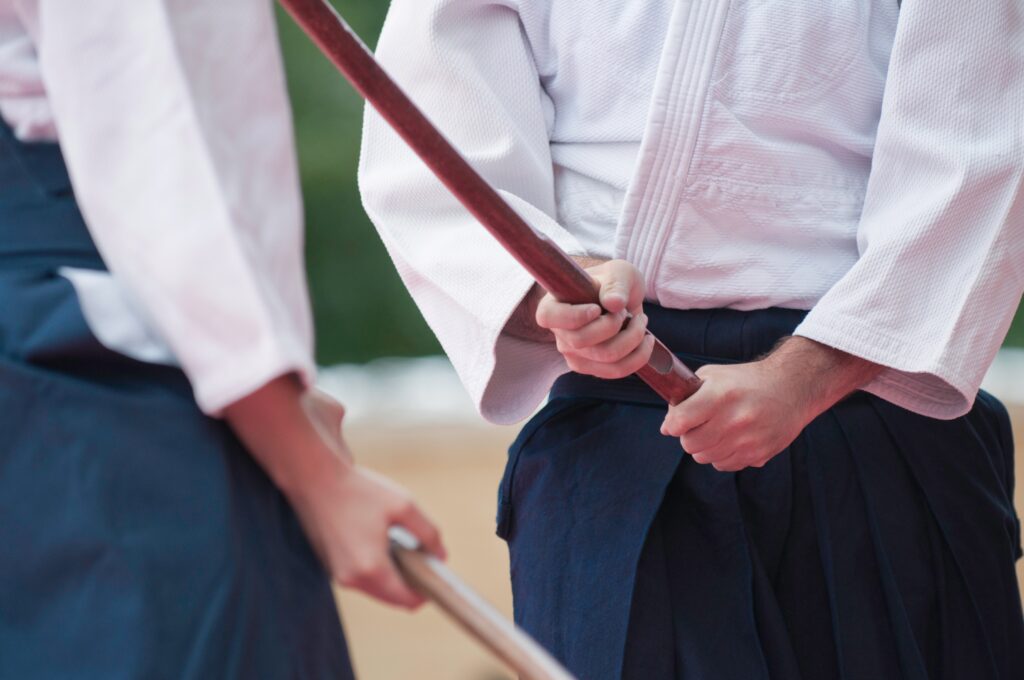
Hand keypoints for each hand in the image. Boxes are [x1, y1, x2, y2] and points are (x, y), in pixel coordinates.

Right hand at [289, 457, 445, 608]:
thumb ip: (428, 534)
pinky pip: (360, 579)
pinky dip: (374, 569)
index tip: (435, 573)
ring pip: (376, 590)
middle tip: (420, 556)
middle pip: (392, 599)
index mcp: (371, 568)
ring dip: (391, 577)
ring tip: (399, 545)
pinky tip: (379, 543)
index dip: (426, 592)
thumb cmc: (360, 490)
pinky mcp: (329, 567)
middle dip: (410, 584)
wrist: (313, 479)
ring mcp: (337, 575)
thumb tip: (441, 556)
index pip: (407, 601)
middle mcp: (352, 579)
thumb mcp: (404, 506)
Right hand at [534, 258, 653, 378]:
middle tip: (625, 310)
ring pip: (605, 357)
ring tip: (641, 321)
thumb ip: (615, 284)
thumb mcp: (618, 272)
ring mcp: (574, 355)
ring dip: (632, 338)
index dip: (573, 316)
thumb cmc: (613, 283)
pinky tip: (645, 339)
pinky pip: (617, 370)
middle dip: (613, 325)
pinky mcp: (593, 368)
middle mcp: (560, 334)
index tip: (597, 308)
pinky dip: (638, 356)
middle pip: (581, 340)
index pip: (549, 317)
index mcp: (553, 306)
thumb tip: (613, 303)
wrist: (622, 301)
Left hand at [660, 337, 880, 470]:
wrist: (791, 388)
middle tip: (698, 426)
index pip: (680, 421)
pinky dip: (722, 456)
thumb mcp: (714, 376)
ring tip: (716, 431)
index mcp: (720, 395)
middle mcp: (734, 419)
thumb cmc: (746, 380)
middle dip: (688, 436)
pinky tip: (731, 440)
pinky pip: (724, 465)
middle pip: (690, 444)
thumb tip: (668, 426)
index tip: (675, 423)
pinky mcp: (759, 454)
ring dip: (705, 447)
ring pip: (705, 458)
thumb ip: (686, 397)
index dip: (673, 424)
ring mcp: (748, 440)